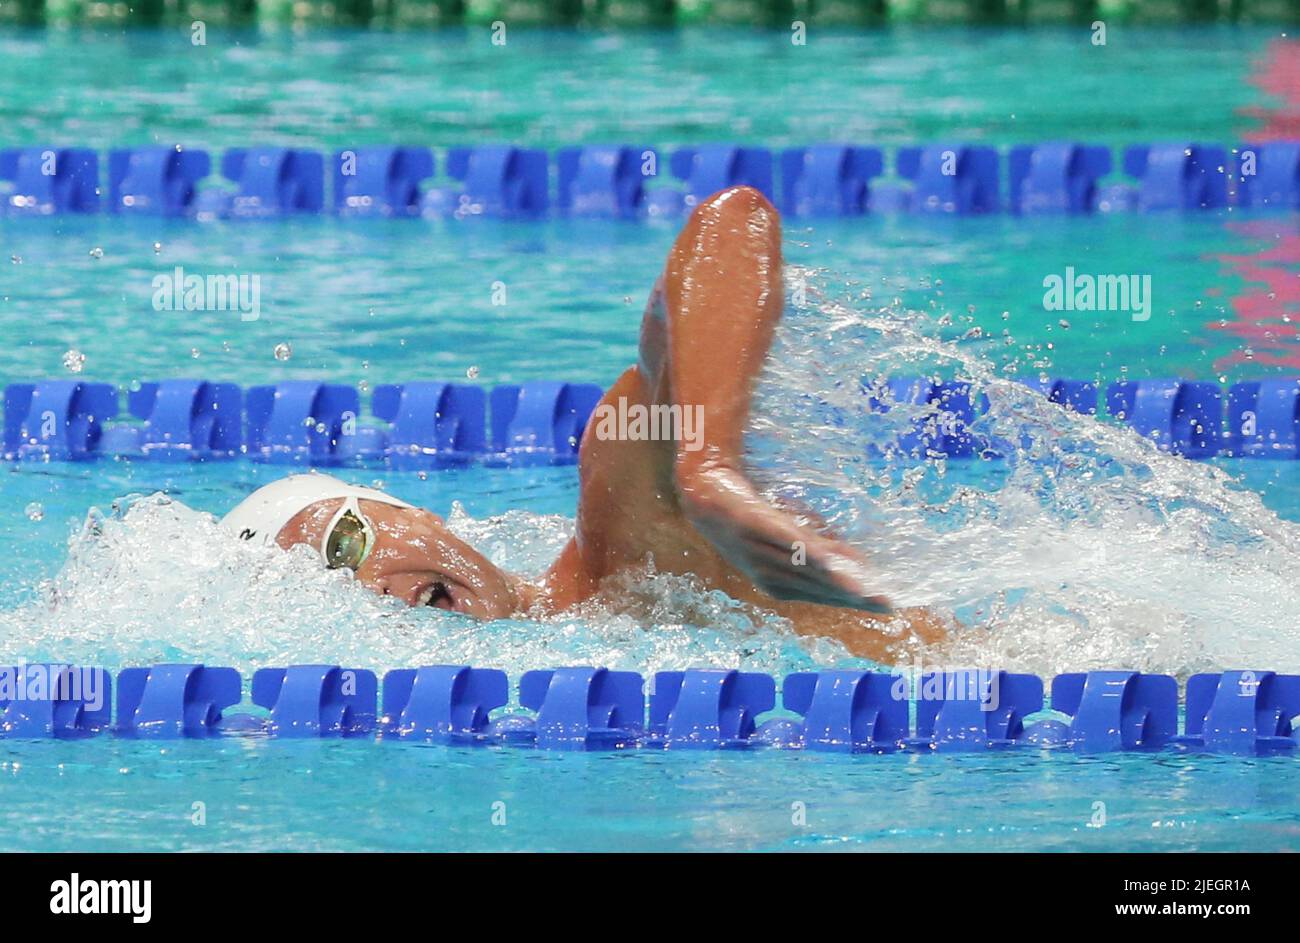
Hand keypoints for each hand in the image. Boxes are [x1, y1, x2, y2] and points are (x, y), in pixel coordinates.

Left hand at [676, 462, 893, 614]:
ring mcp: (761, 550)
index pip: (823, 594)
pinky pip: (784, 540)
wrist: (704, 490)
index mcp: (778, 582)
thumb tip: (858, 562)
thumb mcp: (789, 534)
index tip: (887, 607)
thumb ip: (820, 548)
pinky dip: (808, 551)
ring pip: (806, 568)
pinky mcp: (755, 524)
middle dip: (854, 596)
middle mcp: (769, 573)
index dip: (855, 599)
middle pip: (818, 586)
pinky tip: (829, 558)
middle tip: (888, 604)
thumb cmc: (750, 514)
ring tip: (867, 590)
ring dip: (838, 581)